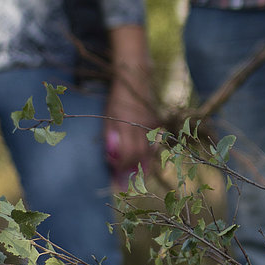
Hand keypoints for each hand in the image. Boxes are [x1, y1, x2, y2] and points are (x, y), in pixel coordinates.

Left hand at [104, 69, 155, 186]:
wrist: (136, 79)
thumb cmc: (117, 99)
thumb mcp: (108, 116)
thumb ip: (110, 137)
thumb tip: (113, 159)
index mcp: (126, 123)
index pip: (127, 152)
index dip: (122, 167)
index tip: (117, 180)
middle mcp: (141, 125)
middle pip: (140, 154)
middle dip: (133, 172)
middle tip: (127, 186)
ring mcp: (151, 124)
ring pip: (150, 151)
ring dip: (143, 167)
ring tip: (138, 181)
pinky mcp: (156, 123)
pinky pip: (154, 144)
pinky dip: (150, 156)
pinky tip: (146, 165)